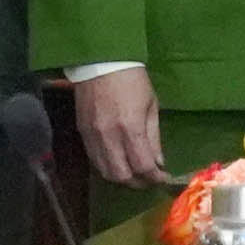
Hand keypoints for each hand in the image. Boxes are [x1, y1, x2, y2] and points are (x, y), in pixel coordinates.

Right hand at [74, 66, 165, 185]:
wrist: (102, 62)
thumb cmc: (133, 80)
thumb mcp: (151, 106)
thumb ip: (154, 137)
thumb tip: (158, 162)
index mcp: (130, 128)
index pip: (142, 166)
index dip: (155, 177)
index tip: (163, 178)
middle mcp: (109, 137)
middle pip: (121, 176)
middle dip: (138, 183)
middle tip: (149, 179)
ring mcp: (92, 136)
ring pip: (105, 172)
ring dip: (122, 178)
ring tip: (134, 173)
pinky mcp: (82, 133)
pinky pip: (94, 160)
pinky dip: (107, 167)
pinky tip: (118, 162)